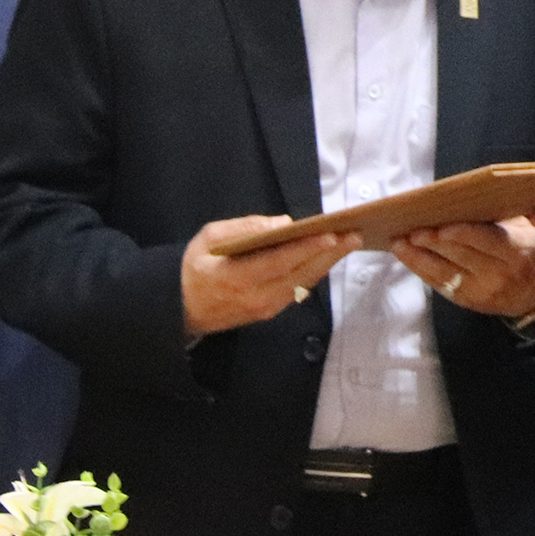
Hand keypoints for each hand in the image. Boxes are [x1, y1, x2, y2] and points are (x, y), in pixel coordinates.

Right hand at [181, 216, 358, 335]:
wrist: (181, 308)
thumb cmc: (195, 267)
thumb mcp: (208, 238)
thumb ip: (244, 229)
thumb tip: (283, 223)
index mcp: (236, 278)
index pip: (279, 262)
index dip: (306, 248)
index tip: (330, 235)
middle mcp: (256, 297)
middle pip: (300, 274)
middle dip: (329, 254)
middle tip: (353, 235)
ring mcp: (265, 308)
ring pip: (304, 284)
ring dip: (327, 263)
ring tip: (348, 243)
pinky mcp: (270, 312)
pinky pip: (298, 290)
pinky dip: (314, 272)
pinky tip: (328, 257)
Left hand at [394, 218, 534, 322]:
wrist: (534, 297)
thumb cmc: (525, 252)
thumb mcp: (526, 231)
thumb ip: (500, 217)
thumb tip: (464, 197)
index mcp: (518, 250)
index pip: (488, 240)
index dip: (463, 234)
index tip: (441, 227)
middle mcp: (501, 273)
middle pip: (462, 256)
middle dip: (433, 243)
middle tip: (410, 230)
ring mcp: (483, 291)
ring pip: (446, 273)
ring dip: (419, 257)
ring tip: (399, 243)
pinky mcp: (468, 302)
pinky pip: (440, 285)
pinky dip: (421, 270)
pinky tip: (407, 256)